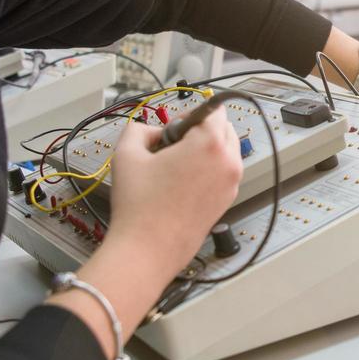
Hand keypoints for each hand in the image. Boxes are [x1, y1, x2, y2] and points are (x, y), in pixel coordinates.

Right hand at [103, 112, 242, 280]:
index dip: (190, 113)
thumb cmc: (140, 207)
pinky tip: (180, 184)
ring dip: (205, 151)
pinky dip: (208, 171)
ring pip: (226, 152)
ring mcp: (231, 185)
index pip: (214, 109)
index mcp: (210, 145)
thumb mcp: (127, 153)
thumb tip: (151, 131)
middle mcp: (228, 163)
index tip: (174, 127)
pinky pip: (223, 174)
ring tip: (174, 167)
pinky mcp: (227, 202)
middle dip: (200, 131)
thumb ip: (139, 128)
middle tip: (172, 146)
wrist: (148, 249)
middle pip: (224, 129)